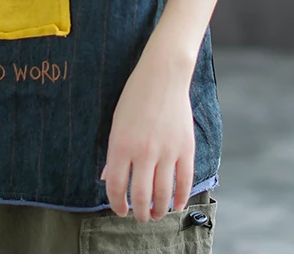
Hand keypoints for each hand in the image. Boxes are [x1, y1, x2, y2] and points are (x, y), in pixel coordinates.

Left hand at [100, 52, 194, 221]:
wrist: (162, 76)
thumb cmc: (135, 97)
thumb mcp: (116, 123)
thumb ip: (114, 153)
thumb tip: (107, 179)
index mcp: (121, 144)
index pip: (116, 186)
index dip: (117, 204)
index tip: (120, 210)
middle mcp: (143, 151)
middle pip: (140, 196)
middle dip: (139, 213)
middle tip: (140, 217)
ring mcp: (166, 151)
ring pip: (163, 194)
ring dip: (159, 210)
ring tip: (156, 214)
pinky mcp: (185, 148)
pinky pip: (185, 181)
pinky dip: (181, 198)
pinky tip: (177, 204)